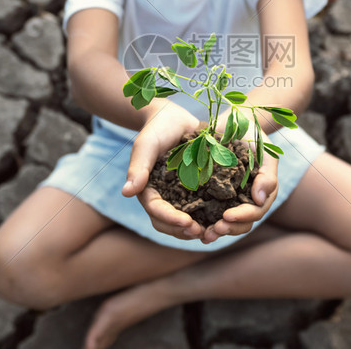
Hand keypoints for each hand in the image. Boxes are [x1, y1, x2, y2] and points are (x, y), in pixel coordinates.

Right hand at [121, 100, 204, 239]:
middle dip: (183, 230)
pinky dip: (210, 216)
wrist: (175, 119)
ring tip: (213, 230)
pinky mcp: (196, 190)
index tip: (185, 222)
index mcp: (148, 190)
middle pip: (169, 223)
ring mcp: (180, 195)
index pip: (156, 210)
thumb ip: (138, 167)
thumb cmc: (157, 128)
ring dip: (198, 228)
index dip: (169, 218)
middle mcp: (163, 197)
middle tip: (201, 232)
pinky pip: (202, 208)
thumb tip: (126, 192)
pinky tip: (224, 217)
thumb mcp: (147, 145)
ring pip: (185, 221)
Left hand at [202, 112, 278, 243]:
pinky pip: (208, 212)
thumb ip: (267, 175)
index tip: (226, 215)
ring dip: (215, 231)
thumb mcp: (265, 152)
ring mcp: (229, 199)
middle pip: (241, 223)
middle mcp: (246, 200)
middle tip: (213, 230)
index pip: (254, 212)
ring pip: (225, 223)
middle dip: (228, 228)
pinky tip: (192, 226)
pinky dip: (202, 221)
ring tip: (204, 235)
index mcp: (260, 193)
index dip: (242, 216)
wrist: (233, 122)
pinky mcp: (212, 194)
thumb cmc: (253, 136)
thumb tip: (259, 200)